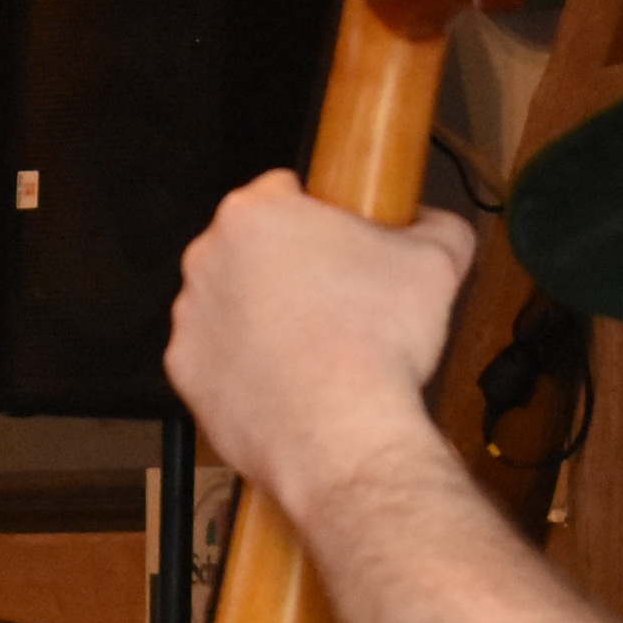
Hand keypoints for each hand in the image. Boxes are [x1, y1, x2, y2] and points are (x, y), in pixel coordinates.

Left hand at [165, 172, 478, 515]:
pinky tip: (287, 377)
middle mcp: (206, 258)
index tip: (341, 241)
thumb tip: (430, 220)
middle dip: (288, 265)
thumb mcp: (438, 260)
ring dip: (264, 314)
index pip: (283, 190)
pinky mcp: (184, 370)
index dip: (319, 214)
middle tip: (336, 296)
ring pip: (231, 300)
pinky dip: (245, 363)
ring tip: (315, 342)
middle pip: (251, 247)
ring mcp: (189, 316)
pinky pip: (218, 354)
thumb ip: (434, 223)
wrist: (342, 432)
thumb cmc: (378, 340)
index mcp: (255, 214)